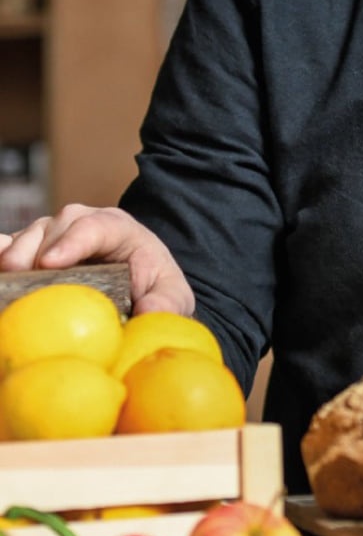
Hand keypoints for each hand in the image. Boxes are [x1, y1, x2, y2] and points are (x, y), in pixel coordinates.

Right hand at [0, 204, 194, 316]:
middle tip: (20, 274)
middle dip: (36, 248)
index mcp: (118, 228)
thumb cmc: (155, 285)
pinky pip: (15, 246)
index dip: (72, 241)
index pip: (95, 226)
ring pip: (32, 233)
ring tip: (7, 276)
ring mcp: (58, 234)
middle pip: (57, 225)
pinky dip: (4, 255)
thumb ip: (168, 302)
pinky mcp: (38, 249)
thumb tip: (150, 312)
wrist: (141, 284)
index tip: (51, 262)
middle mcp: (84, 224)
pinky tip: (0, 272)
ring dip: (16, 254)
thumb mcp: (173, 294)